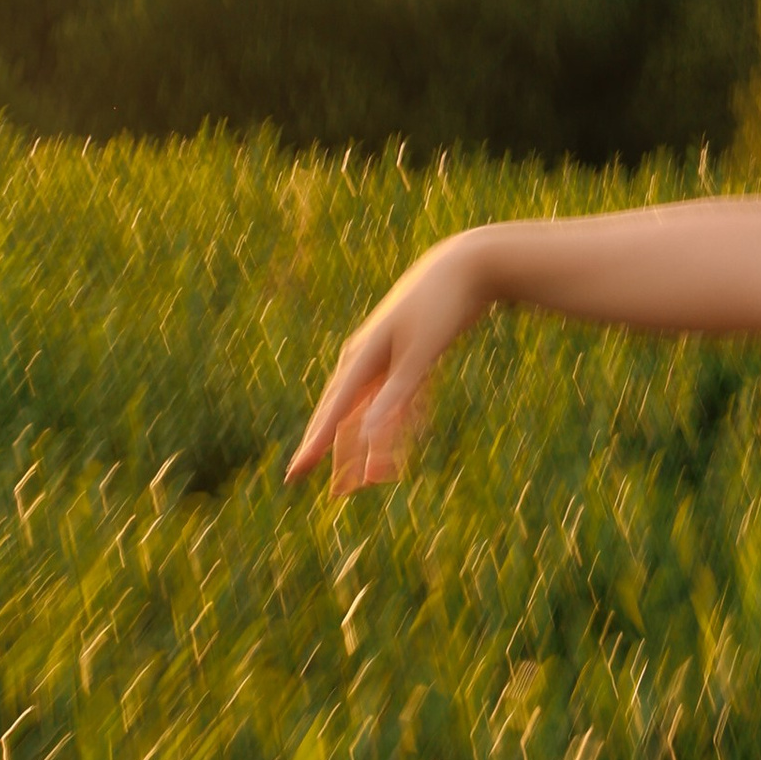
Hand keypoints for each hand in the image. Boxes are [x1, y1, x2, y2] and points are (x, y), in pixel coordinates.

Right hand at [284, 234, 494, 490]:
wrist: (465, 266)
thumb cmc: (440, 306)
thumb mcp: (420, 354)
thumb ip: (397, 396)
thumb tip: (369, 437)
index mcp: (363, 357)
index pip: (333, 412)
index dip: (315, 445)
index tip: (295, 475)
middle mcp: (368, 358)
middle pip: (347, 415)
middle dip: (340, 454)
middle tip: (335, 493)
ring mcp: (389, 355)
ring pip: (371, 410)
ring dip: (372, 445)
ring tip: (368, 480)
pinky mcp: (412, 354)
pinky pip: (400, 396)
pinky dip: (401, 420)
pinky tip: (405, 440)